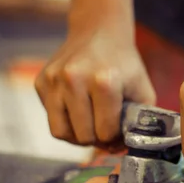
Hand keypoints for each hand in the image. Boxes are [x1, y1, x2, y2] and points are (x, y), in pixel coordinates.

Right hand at [35, 30, 155, 149]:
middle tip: (104, 127)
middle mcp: (74, 79)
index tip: (119, 127)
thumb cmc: (124, 66)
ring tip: (90, 124)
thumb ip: (138, 124)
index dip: (114, 136)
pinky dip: (65, 121)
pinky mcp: (41, 81)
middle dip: (96, 138)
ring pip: (61, 132)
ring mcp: (54, 80)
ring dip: (77, 135)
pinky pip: (51, 119)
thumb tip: (117, 150)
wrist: (98, 32)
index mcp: (104, 81)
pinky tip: (77, 108)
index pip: (105, 132)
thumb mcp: (143, 91)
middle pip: (83, 136)